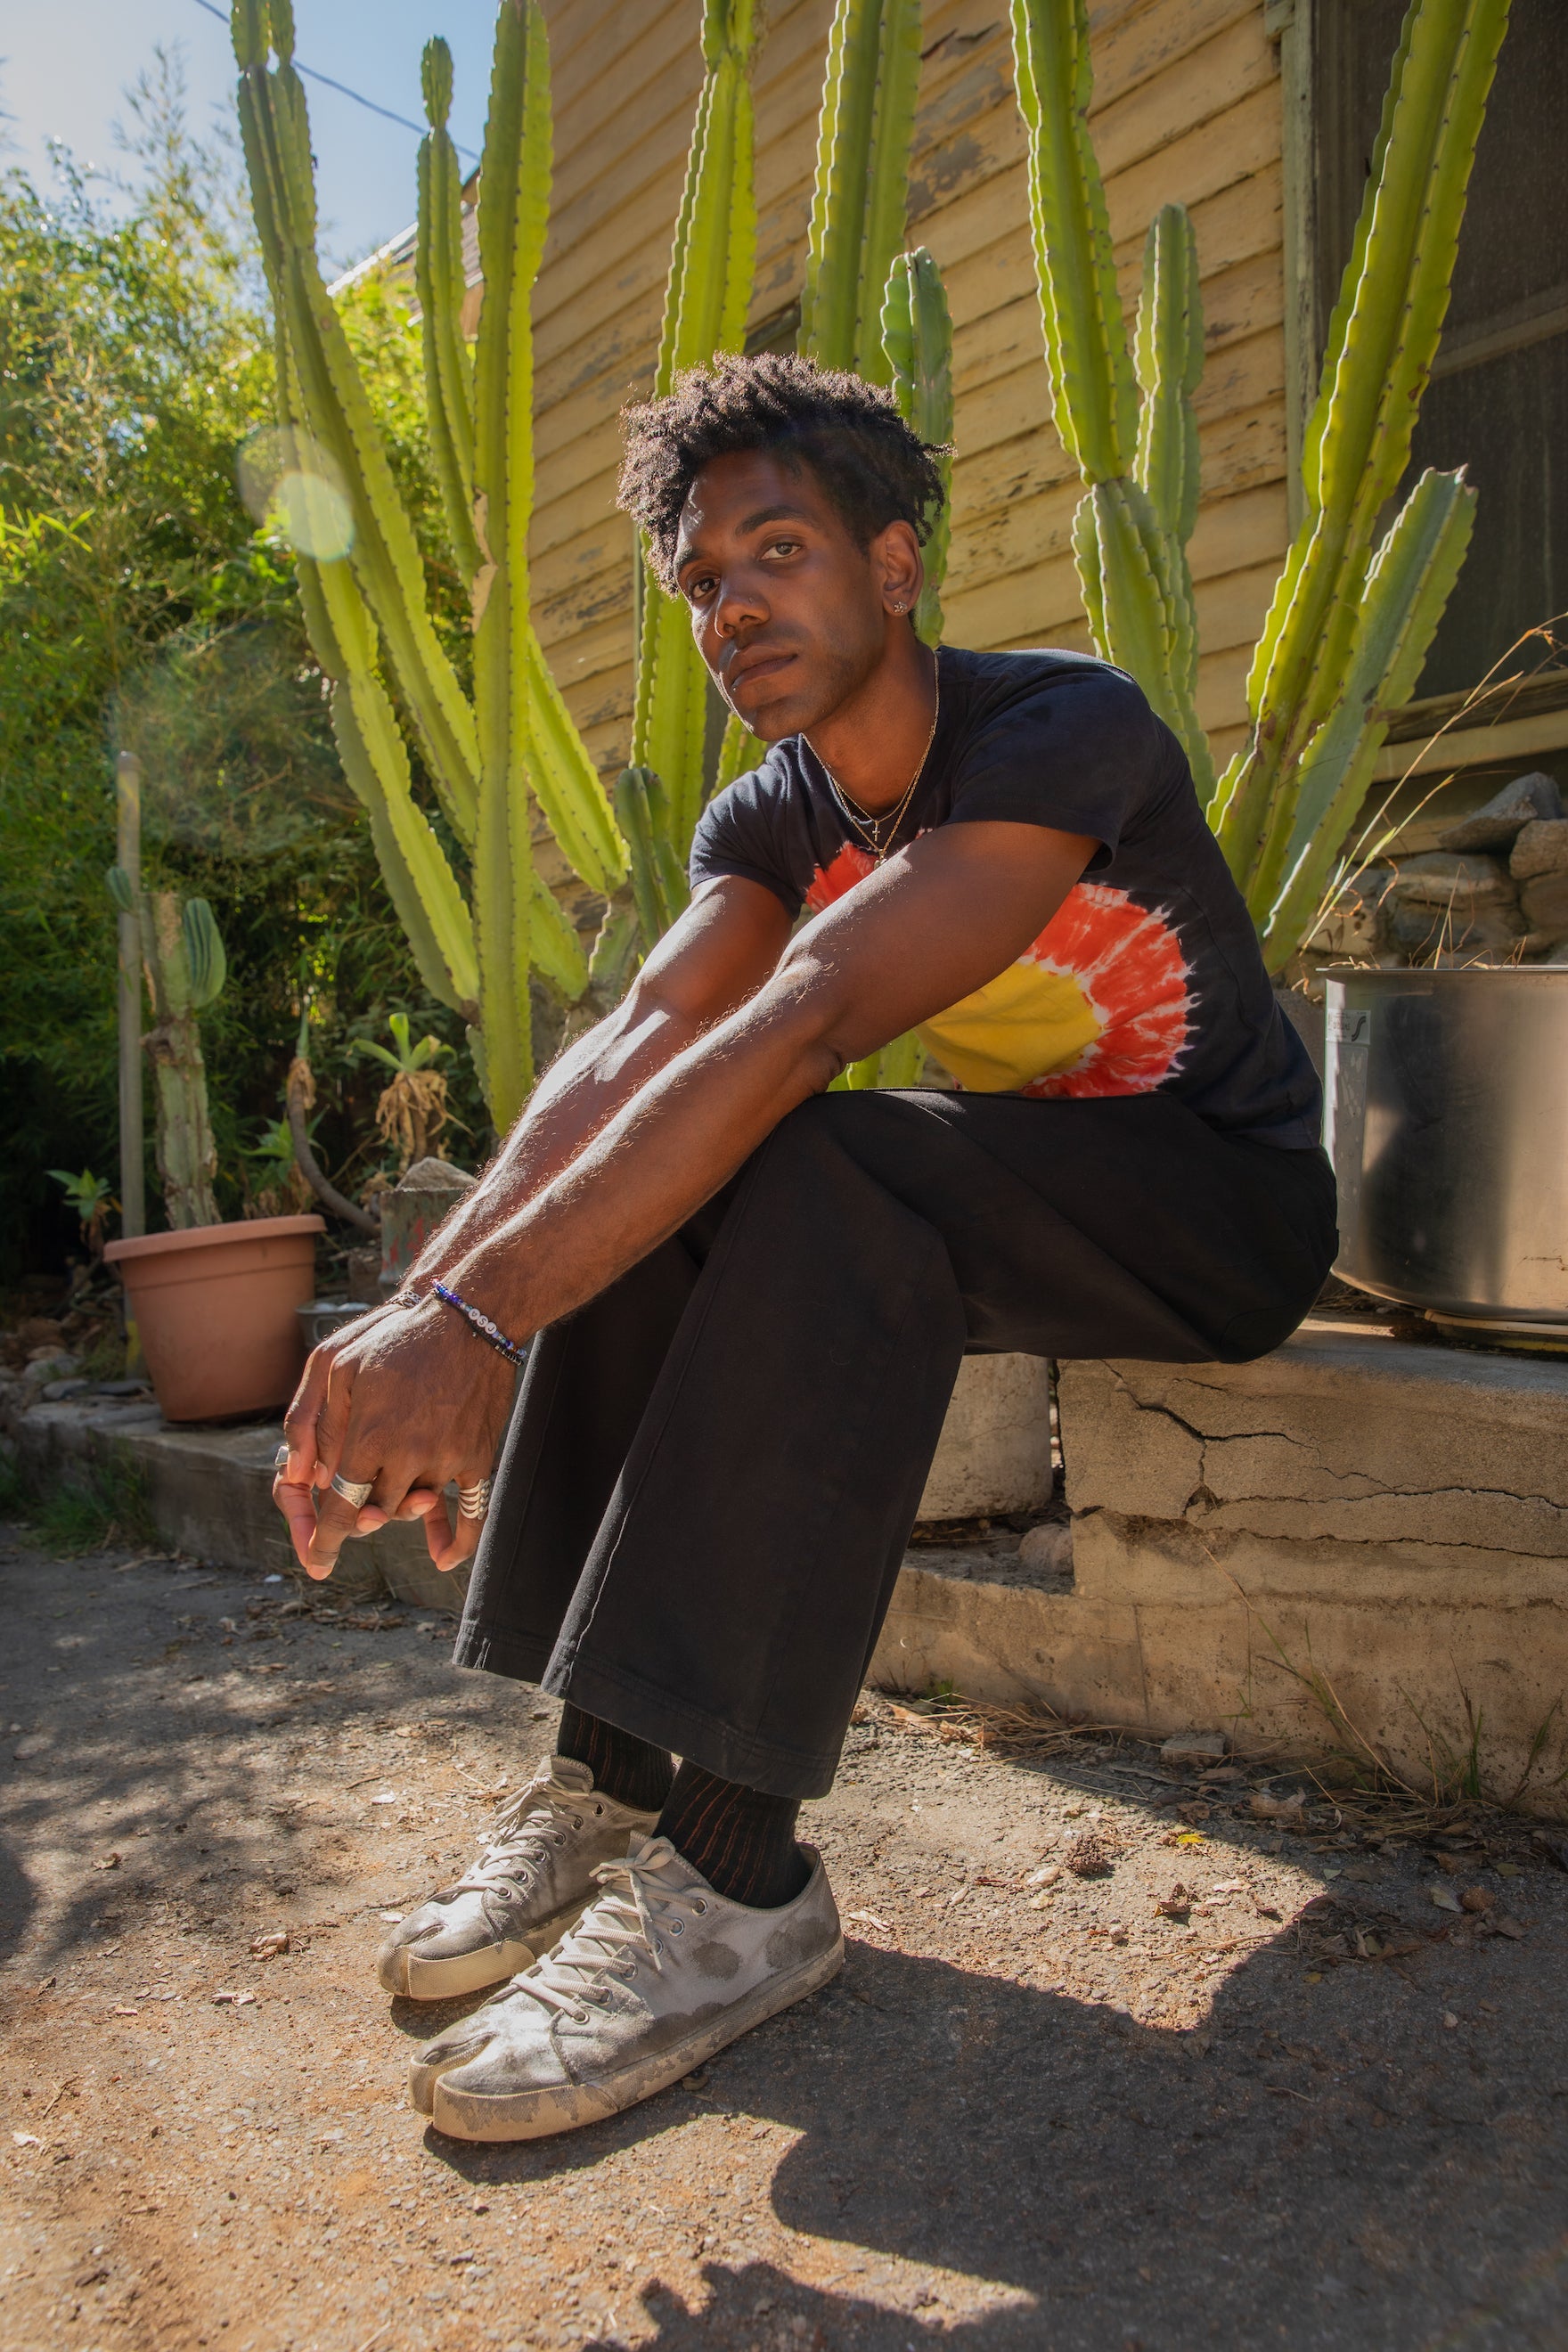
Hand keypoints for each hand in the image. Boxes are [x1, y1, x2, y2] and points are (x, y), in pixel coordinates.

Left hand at [272, 1297, 517, 1579]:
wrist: (470, 1319)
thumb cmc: (396, 1337)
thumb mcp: (334, 1364)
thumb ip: (311, 1421)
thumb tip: (300, 1475)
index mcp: (368, 1436)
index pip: (341, 1507)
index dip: (324, 1539)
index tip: (316, 1561)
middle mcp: (408, 1456)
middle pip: (376, 1511)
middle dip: (359, 1516)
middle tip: (352, 1510)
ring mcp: (447, 1459)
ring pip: (414, 1508)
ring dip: (399, 1509)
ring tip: (387, 1499)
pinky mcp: (477, 1457)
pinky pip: (470, 1511)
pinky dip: (457, 1539)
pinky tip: (442, 1557)